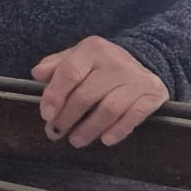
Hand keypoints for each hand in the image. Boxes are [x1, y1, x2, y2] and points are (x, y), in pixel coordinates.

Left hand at [31, 35, 167, 147]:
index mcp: (92, 49)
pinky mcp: (153, 93)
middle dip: (68, 118)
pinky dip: (118, 130)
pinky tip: (105, 140)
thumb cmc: (100, 67)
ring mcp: (136, 78)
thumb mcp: (77, 59)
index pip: (69, 73)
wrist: (145, 62)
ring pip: (109, 109)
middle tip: (56, 133)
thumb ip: (56, 66)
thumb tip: (37, 74)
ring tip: (76, 141)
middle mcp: (116, 61)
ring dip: (90, 129)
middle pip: (86, 95)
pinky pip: (133, 116)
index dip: (55, 96)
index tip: (46, 115)